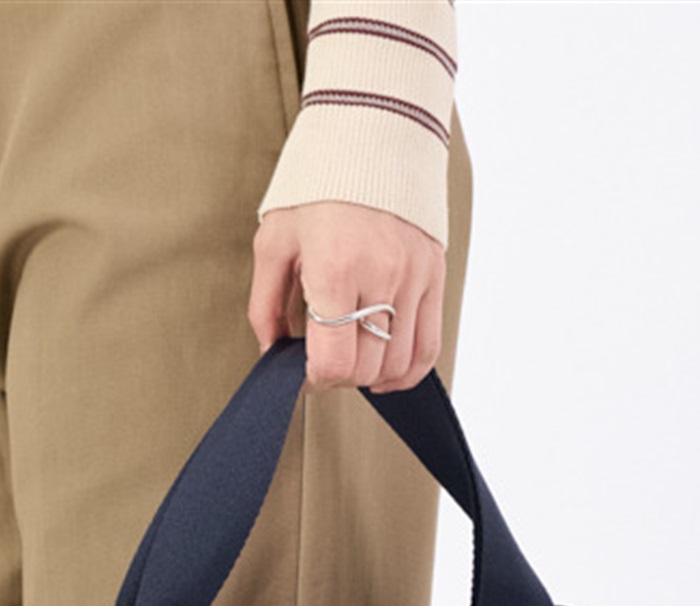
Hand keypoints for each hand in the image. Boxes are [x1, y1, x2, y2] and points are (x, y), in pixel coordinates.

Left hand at [248, 200, 444, 395]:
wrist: (370, 131)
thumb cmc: (318, 184)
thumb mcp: (275, 240)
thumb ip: (265, 304)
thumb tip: (271, 352)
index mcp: (335, 270)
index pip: (334, 361)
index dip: (316, 379)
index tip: (306, 370)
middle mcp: (380, 277)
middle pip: (366, 368)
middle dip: (340, 377)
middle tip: (325, 359)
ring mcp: (413, 278)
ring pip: (399, 364)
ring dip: (372, 376)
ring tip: (353, 360)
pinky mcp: (434, 275)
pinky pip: (429, 346)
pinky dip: (407, 370)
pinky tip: (386, 369)